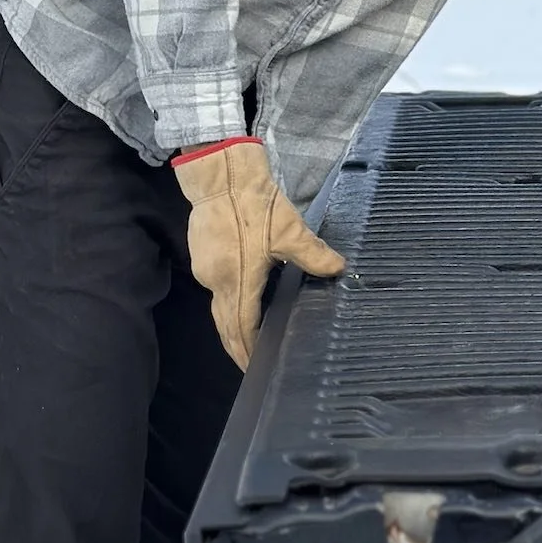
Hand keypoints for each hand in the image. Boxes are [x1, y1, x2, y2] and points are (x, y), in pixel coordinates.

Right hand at [172, 137, 345, 368]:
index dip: (248, 351)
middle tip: (251, 365)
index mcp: (238, 281)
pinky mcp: (202, 256)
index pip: (241, 329)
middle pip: (225, 326)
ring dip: (232, 327)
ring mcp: (206, 269)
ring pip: (218, 309)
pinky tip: (242, 303)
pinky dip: (228, 305)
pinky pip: (216, 290)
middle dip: (237, 348)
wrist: (220, 174)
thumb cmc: (253, 203)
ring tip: (249, 340)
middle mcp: (217, 282)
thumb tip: (339, 269)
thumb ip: (314, 254)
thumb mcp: (290, 230)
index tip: (256, 369)